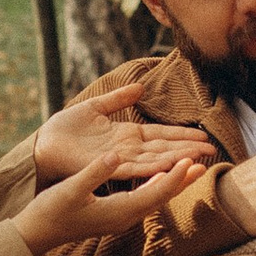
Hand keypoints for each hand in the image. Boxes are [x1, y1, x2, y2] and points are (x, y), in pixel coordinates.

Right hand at [14, 142, 204, 255]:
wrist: (37, 235)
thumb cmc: (51, 211)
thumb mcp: (71, 189)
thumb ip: (94, 172)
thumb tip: (115, 155)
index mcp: (119, 211)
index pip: (155, 191)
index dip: (174, 175)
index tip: (190, 159)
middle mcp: (125, 217)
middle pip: (162, 196)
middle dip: (183, 179)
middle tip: (204, 161)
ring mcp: (121, 218)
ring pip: (154, 197)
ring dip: (173, 182)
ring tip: (190, 167)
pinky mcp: (115, 215)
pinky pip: (143, 199)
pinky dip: (156, 185)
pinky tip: (160, 176)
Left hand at [32, 85, 218, 187]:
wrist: (42, 144)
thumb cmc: (64, 129)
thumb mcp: (95, 107)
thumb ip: (119, 99)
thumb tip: (140, 87)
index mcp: (127, 136)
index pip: (161, 135)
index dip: (182, 136)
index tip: (204, 137)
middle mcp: (127, 150)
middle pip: (164, 149)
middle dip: (187, 149)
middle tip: (212, 149)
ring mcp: (118, 160)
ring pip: (154, 159)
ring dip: (176, 158)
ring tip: (199, 157)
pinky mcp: (107, 167)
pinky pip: (134, 168)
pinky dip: (152, 167)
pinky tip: (168, 165)